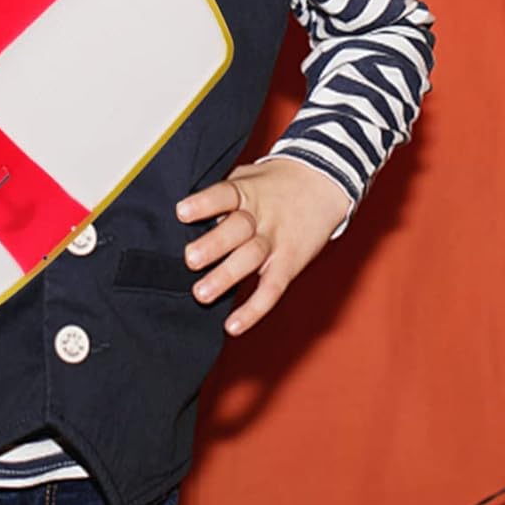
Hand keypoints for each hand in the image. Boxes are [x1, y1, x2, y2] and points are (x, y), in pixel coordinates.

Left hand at [175, 158, 353, 336]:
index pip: (224, 194)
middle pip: (237, 229)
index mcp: (246, 192)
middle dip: (214, 245)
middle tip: (191, 259)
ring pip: (251, 259)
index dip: (203, 203)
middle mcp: (260, 217)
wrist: (322, 182)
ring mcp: (275, 241)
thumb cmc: (273, 184)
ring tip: (201, 293)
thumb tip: (182, 214)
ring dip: (226, 276)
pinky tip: (233, 326)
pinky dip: (253, 310)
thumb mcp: (246, 178)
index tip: (181, 212)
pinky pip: (272, 289)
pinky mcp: (289, 264)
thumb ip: (221, 195)